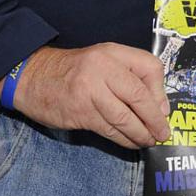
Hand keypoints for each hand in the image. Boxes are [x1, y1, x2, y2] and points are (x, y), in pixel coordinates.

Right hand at [0, 44, 170, 148]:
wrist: (33, 76)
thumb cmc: (74, 71)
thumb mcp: (103, 61)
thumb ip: (130, 77)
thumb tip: (159, 107)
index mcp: (113, 52)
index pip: (149, 67)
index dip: (160, 91)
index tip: (162, 108)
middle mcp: (103, 68)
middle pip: (139, 96)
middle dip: (154, 119)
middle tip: (163, 133)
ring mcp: (90, 91)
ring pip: (124, 117)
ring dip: (141, 134)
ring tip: (149, 141)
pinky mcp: (80, 112)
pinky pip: (108, 129)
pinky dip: (123, 139)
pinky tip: (131, 143)